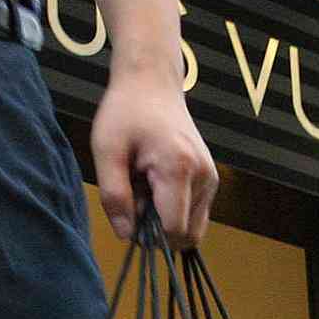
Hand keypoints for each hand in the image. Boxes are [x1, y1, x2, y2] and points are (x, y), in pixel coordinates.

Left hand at [89, 66, 216, 246]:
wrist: (152, 83)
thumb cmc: (126, 112)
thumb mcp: (106, 151)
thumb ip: (115, 196)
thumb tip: (126, 235)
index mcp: (178, 169)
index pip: (173, 231)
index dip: (149, 235)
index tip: (128, 214)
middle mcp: (204, 176)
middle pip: (187, 235)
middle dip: (158, 230)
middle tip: (136, 199)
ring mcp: (211, 178)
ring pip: (193, 227)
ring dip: (166, 219)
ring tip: (145, 187)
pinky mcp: (211, 178)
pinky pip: (195, 213)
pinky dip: (175, 209)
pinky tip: (156, 184)